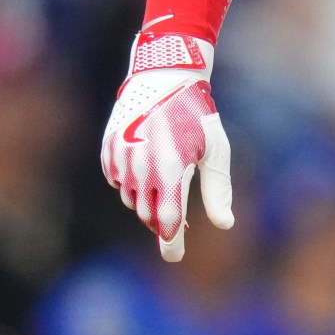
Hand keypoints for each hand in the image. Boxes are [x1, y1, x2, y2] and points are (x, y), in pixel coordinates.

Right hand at [101, 29, 233, 261]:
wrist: (163, 77)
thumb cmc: (197, 115)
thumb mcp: (216, 151)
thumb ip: (218, 190)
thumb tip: (225, 224)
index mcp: (170, 168)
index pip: (168, 221)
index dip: (171, 243)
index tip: (175, 257)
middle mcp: (141, 166)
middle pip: (148, 214)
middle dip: (163, 221)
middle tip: (181, 221)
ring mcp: (121, 157)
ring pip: (131, 199)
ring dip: (148, 202)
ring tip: (167, 185)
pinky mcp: (109, 150)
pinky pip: (117, 181)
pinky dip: (132, 184)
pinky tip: (147, 169)